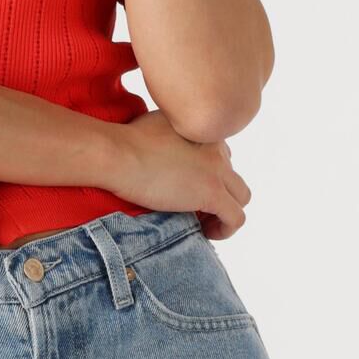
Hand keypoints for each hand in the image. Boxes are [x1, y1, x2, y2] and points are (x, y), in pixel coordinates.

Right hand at [107, 110, 250, 239]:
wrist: (117, 153)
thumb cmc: (123, 140)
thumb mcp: (157, 124)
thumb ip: (173, 134)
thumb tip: (166, 149)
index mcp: (203, 131)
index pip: (220, 156)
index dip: (207, 177)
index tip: (189, 192)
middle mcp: (216, 146)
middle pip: (231, 177)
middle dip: (218, 194)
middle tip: (195, 210)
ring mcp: (216, 170)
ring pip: (241, 196)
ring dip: (225, 212)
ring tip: (203, 224)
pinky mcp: (211, 192)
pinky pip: (236, 217)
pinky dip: (226, 229)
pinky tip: (206, 233)